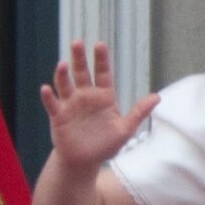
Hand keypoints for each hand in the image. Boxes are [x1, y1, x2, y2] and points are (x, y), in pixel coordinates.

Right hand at [39, 42, 158, 171]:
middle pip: (81, 73)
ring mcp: (70, 105)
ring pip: (64, 84)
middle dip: (79, 58)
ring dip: (62, 74)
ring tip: (62, 64)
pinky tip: (46, 89)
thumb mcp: (125, 129)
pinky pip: (52, 104)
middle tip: (77, 42)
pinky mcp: (58, 116)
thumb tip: (157, 97)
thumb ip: (139, 112)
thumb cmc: (105, 145)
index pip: (103, 73)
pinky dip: (48, 96)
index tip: (99, 45)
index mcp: (104, 97)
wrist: (84, 161)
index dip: (101, 59)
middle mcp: (86, 96)